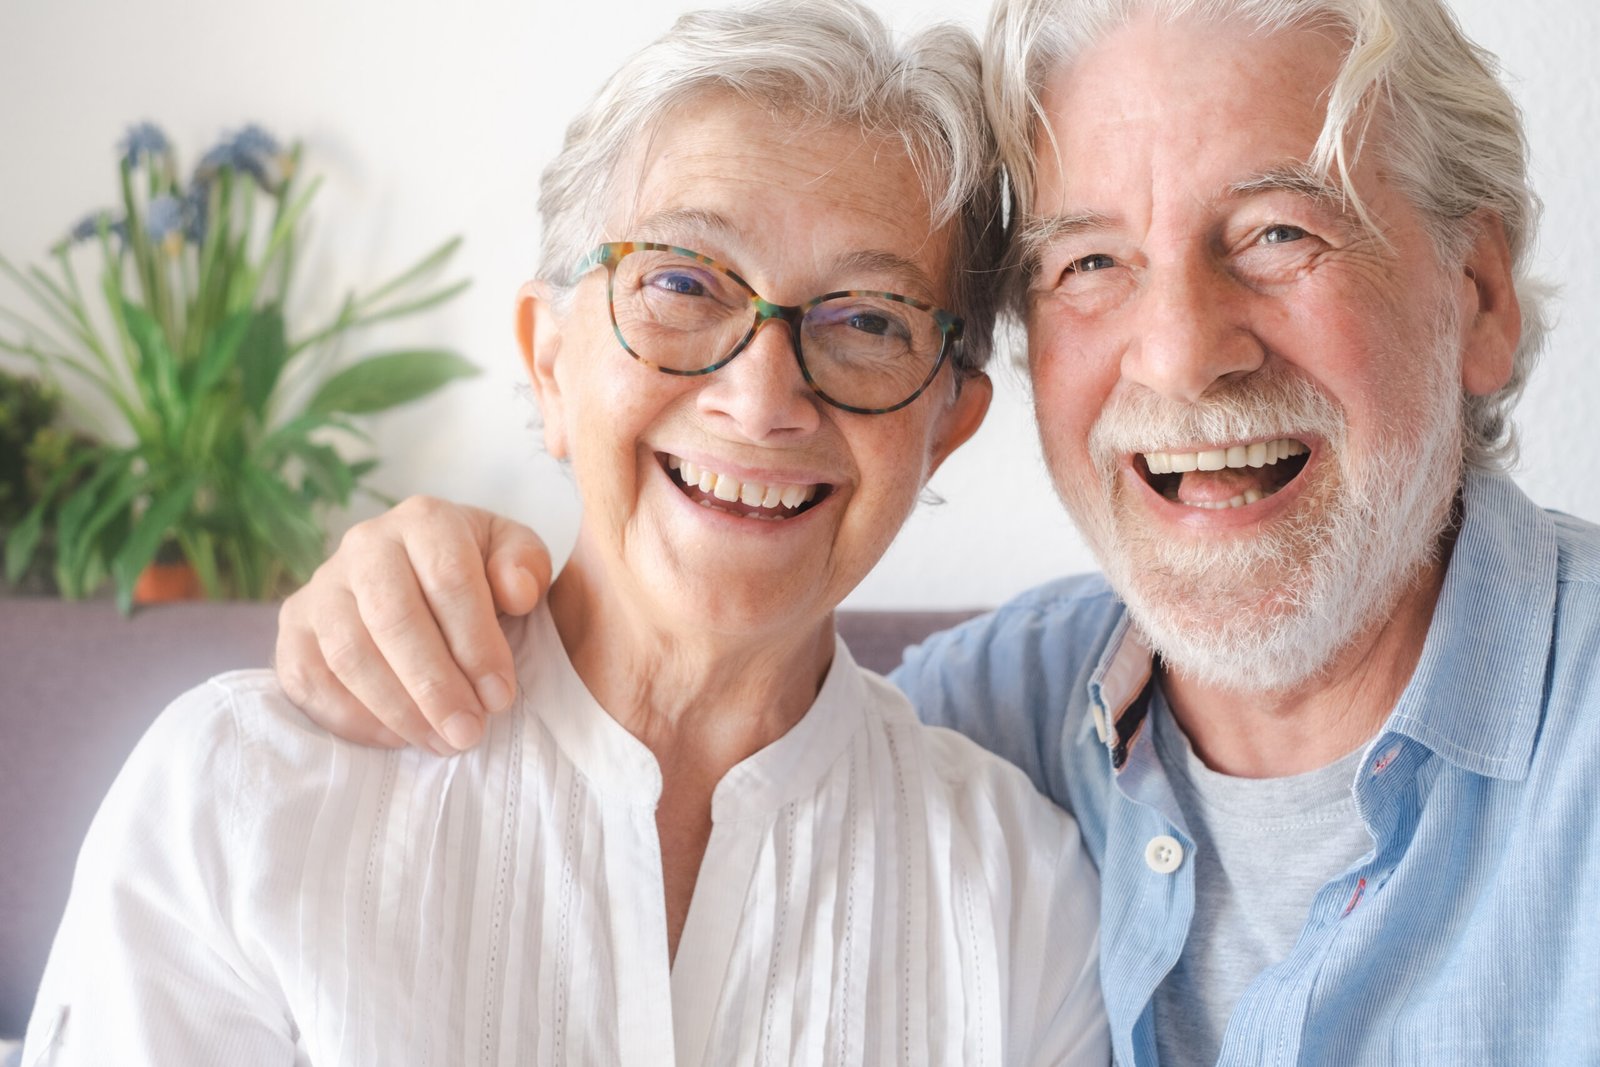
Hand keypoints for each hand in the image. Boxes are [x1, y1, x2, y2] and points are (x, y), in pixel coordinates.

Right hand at [275, 496, 551, 752]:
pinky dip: (351, 718)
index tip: (500, 696)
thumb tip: (517, 591)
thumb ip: (525, 566)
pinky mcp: (292, 626)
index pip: (448, 580)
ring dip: (397, 709)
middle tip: (468, 733)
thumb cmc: (476, 570)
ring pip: (349, 654)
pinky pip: (308, 678)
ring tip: (440, 742)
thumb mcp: (514, 556)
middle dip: (435, 687)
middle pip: (393, 620)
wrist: (416, 572)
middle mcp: (364, 545)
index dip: (477, 645)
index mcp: (424, 521)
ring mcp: (321, 585)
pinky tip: (395, 738)